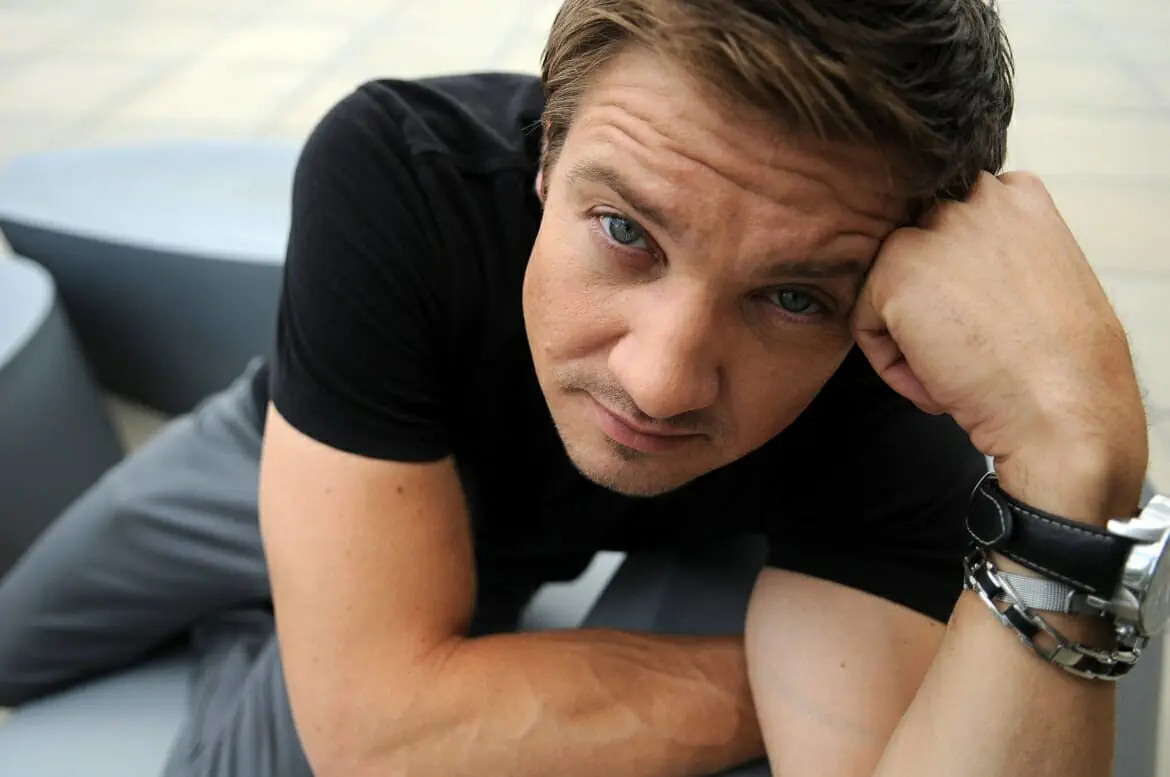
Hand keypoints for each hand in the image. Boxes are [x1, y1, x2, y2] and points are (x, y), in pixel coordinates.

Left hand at [852, 171, 1147, 518]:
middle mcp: (973, 197)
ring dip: (910, 337)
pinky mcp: (896, 270)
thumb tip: (946, 276)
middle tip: (971, 352)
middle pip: (915, 256)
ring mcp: (934, 230)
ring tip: (957, 369)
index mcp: (1017, 194)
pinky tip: (939, 382)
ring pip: (888, 289)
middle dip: (931, 308)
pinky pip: (867, 324)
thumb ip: (995, 256)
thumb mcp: (1042, 279)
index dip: (959, 288)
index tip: (984, 325)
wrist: (1063, 407)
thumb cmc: (1060, 364)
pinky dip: (892, 366)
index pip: (950, 230)